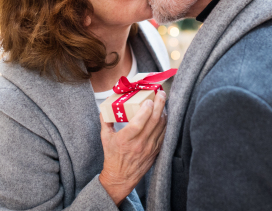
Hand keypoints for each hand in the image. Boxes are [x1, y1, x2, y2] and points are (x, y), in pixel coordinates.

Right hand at [99, 90, 166, 205]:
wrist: (121, 177)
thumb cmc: (112, 156)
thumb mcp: (105, 138)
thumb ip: (105, 121)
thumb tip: (105, 107)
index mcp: (125, 139)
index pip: (138, 123)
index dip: (146, 110)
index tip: (148, 100)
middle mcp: (139, 144)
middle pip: (154, 121)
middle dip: (160, 104)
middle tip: (161, 93)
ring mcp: (150, 148)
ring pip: (161, 126)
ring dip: (164, 112)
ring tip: (163, 101)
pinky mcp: (156, 150)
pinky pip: (164, 134)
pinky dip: (166, 123)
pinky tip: (164, 115)